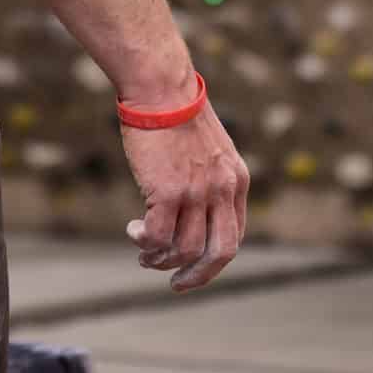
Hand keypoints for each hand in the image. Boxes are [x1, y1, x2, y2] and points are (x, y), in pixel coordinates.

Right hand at [118, 98, 247, 291]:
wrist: (161, 88)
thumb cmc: (177, 113)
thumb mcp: (209, 148)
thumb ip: (210, 177)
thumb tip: (193, 209)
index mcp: (237, 180)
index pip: (234, 236)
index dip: (214, 260)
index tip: (195, 268)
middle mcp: (223, 190)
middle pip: (220, 254)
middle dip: (198, 277)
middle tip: (176, 284)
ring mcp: (196, 192)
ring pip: (184, 250)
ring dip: (161, 260)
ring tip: (144, 255)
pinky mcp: (168, 191)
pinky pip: (157, 236)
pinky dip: (145, 243)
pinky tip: (134, 232)